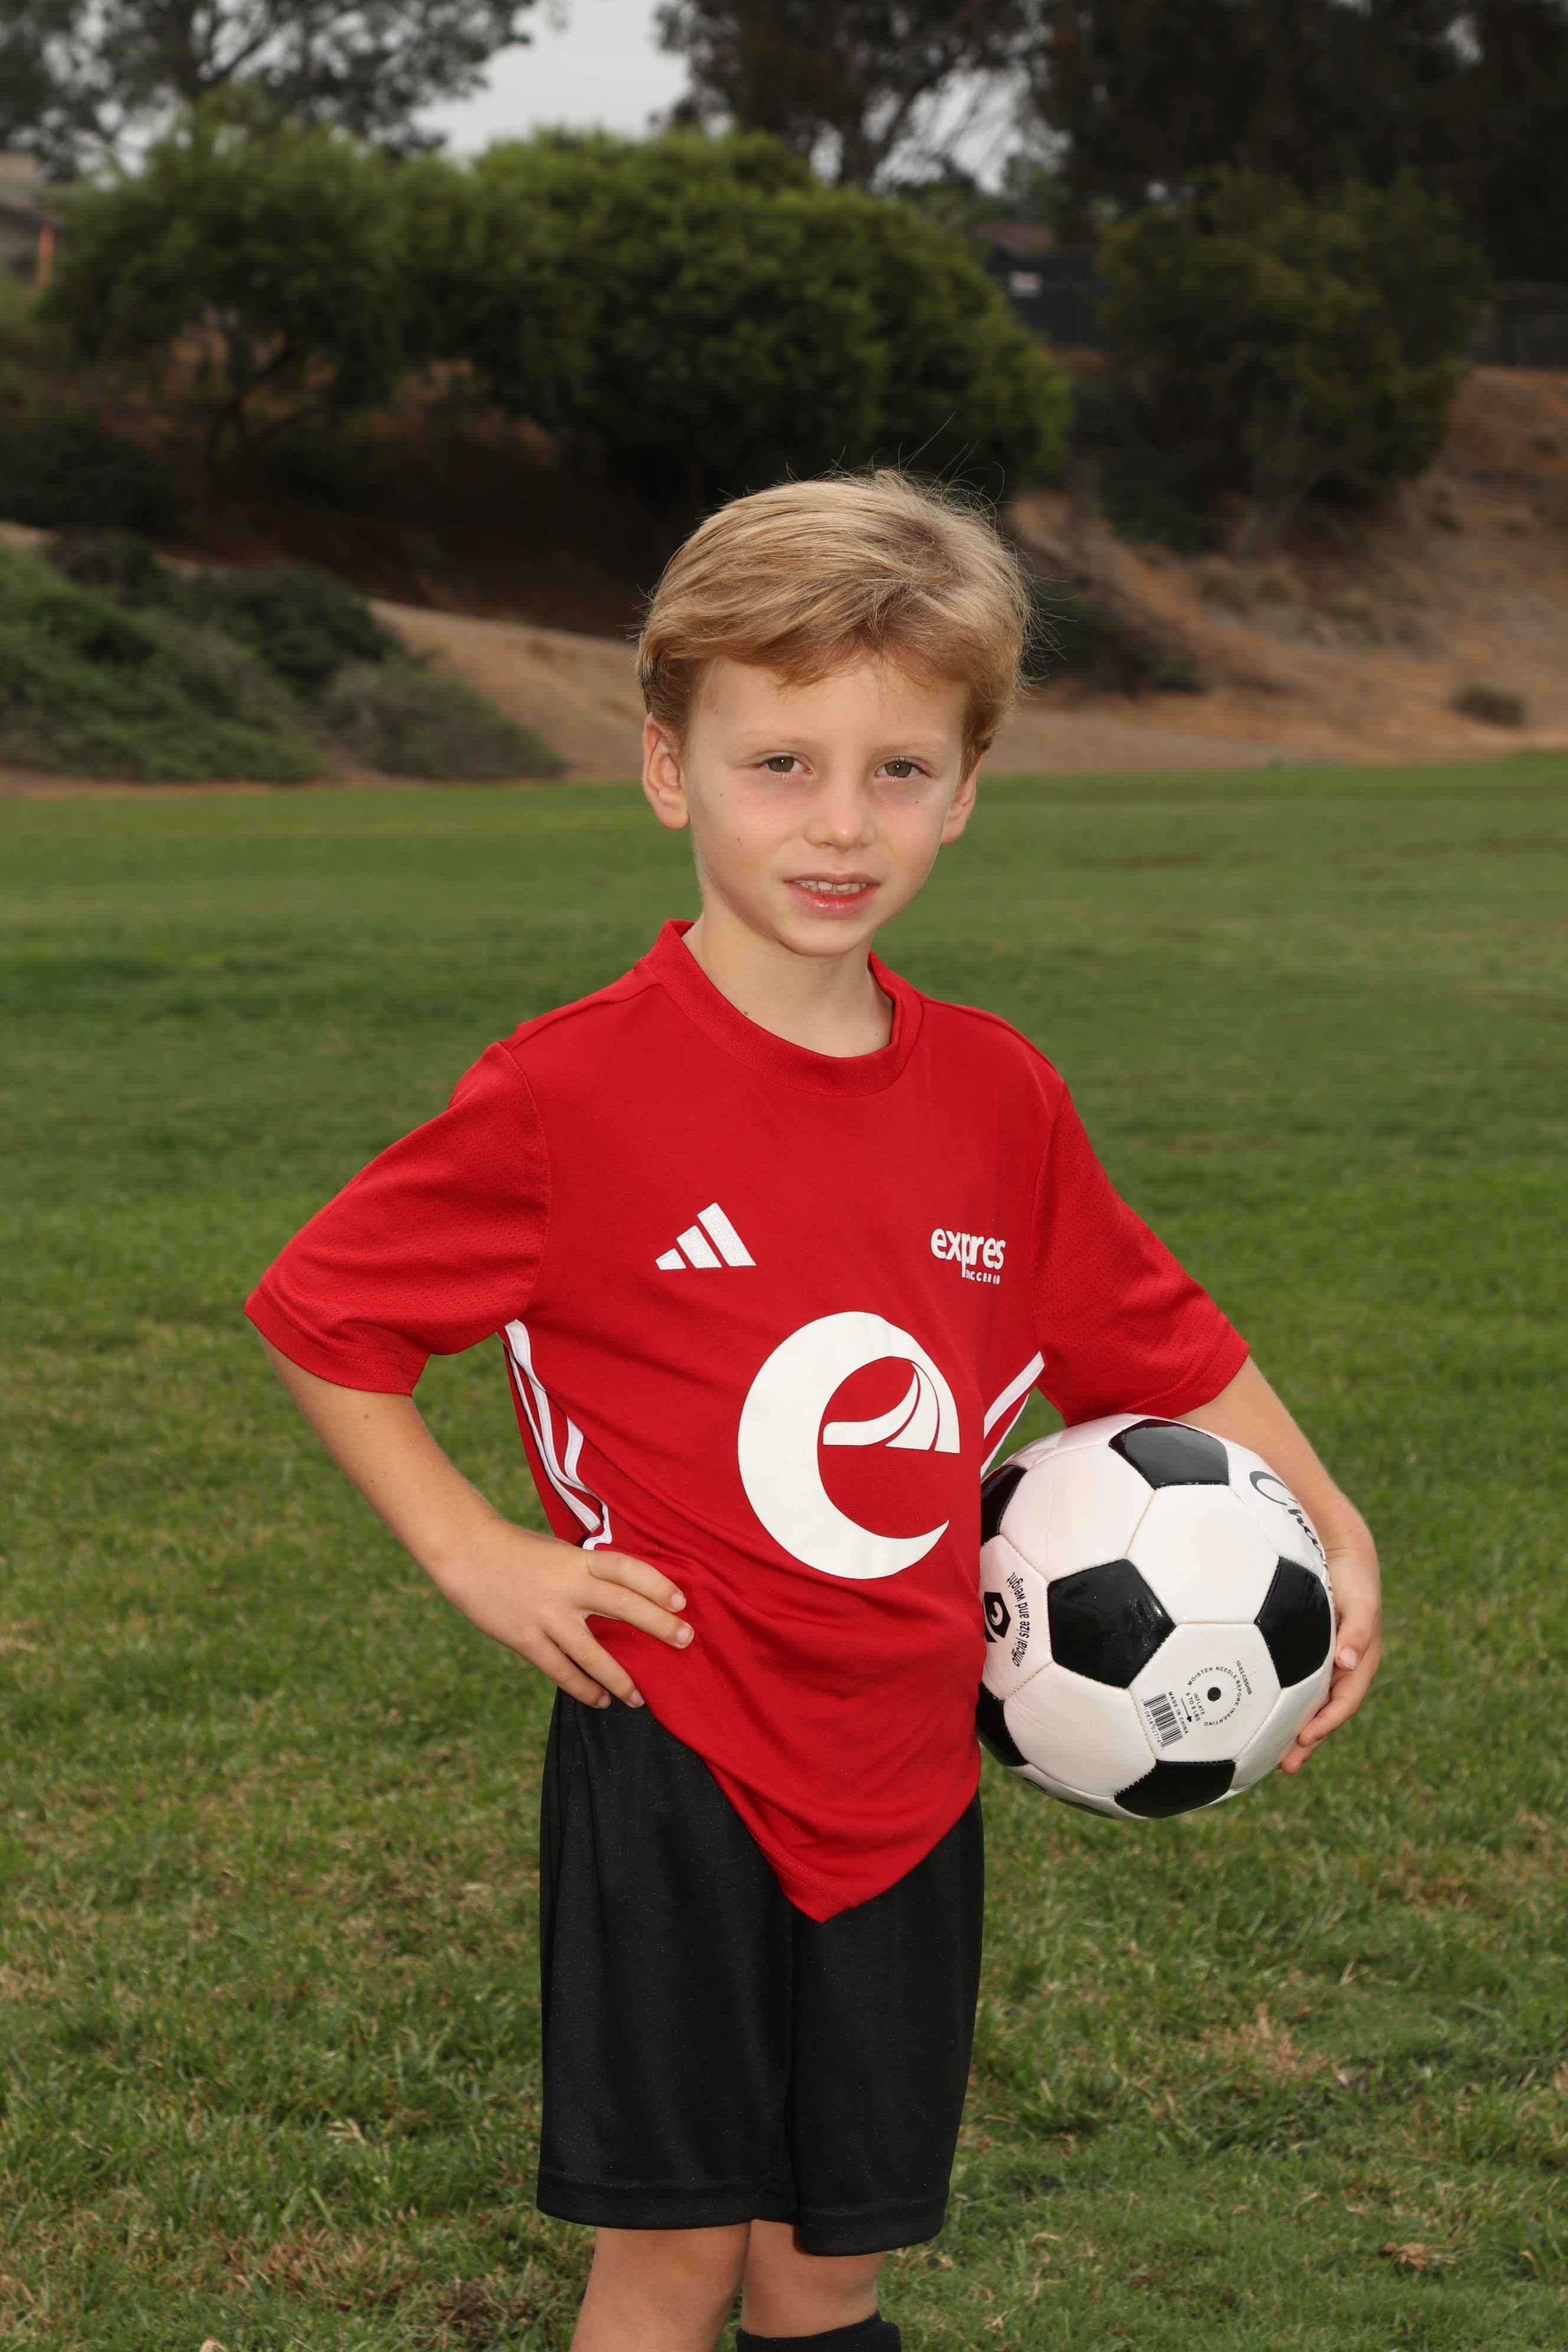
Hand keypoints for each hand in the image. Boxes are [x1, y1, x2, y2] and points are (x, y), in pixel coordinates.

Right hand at [254, 1345, 691, 1711]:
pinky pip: (561, 1670)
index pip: (627, 1568)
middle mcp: (567, 1586)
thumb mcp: (560, 1551)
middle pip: (622, 1607)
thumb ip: (591, 1573)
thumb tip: (631, 1594)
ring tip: (640, 1696)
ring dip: (620, 1676)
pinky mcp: (526, 1638)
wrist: (464, 1553)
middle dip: (657, 1625)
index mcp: (577, 1557)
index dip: (658, 1582)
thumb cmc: (519, 1552)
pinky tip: (600, 1699)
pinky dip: (582, 1687)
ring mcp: (546, 1615)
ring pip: (593, 1652)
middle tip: (685, 1640)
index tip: (682, 1599)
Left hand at [1277, 1532, 1381, 1774]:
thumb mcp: (1360, 1603)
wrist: (1341, 1555)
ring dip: (1291, 1729)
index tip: (1305, 1738)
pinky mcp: (1303, 1655)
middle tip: (1285, 1767)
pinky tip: (1255, 1712)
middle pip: (1324, 1713)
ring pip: (1306, 1704)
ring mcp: (1322, 1664)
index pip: (1344, 1702)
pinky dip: (1279, 1702)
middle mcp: (1340, 1670)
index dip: (1327, 1723)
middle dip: (1307, 1742)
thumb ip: (1357, 1630)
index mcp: (1358, 1664)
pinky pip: (1292, 1684)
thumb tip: (1349, 1661)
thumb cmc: (1353, 1580)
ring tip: (1266, 1755)